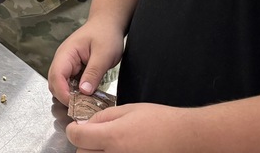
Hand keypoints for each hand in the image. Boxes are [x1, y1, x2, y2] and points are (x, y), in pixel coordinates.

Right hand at [48, 18, 125, 105]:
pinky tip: (87, 97)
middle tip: (81, 108)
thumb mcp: (104, 54)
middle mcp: (63, 60)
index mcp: (66, 53)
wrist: (107, 23)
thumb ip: (93, 73)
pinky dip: (76, 92)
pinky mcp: (74, 69)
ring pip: (61, 85)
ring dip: (70, 96)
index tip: (76, 104)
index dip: (63, 93)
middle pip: (54, 83)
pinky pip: (70, 84)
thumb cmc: (105, 34)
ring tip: (85, 104)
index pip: (56, 76)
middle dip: (64, 97)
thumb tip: (84, 92)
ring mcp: (67, 64)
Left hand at [66, 102, 200, 152]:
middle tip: (94, 136)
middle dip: (84, 144)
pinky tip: (120, 150)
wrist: (185, 138)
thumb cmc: (159, 121)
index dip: (74, 130)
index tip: (76, 128)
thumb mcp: (128, 110)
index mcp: (113, 137)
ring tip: (110, 144)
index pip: (77, 138)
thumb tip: (86, 124)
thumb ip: (103, 117)